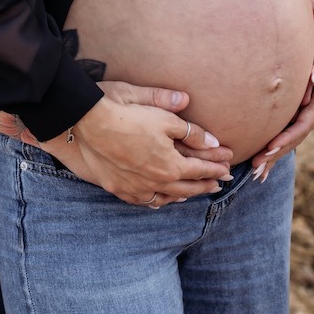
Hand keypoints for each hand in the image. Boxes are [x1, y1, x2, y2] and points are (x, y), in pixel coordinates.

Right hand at [41, 93, 231, 205]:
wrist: (86, 121)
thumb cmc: (124, 112)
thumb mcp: (162, 115)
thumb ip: (189, 128)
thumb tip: (212, 138)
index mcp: (170, 164)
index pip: (200, 168)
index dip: (216, 168)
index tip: (228, 169)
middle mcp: (156, 181)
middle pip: (186, 187)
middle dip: (205, 185)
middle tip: (218, 184)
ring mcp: (136, 187)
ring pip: (166, 198)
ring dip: (182, 196)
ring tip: (192, 194)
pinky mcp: (118, 188)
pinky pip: (143, 201)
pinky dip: (156, 201)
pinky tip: (159, 200)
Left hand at [250, 13, 313, 180]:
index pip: (301, 126)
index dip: (286, 137)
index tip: (270, 147)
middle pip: (294, 139)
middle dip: (276, 153)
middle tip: (257, 166)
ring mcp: (308, 117)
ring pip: (290, 140)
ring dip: (274, 155)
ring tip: (257, 171)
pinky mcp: (301, 114)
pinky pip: (288, 134)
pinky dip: (277, 148)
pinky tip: (265, 160)